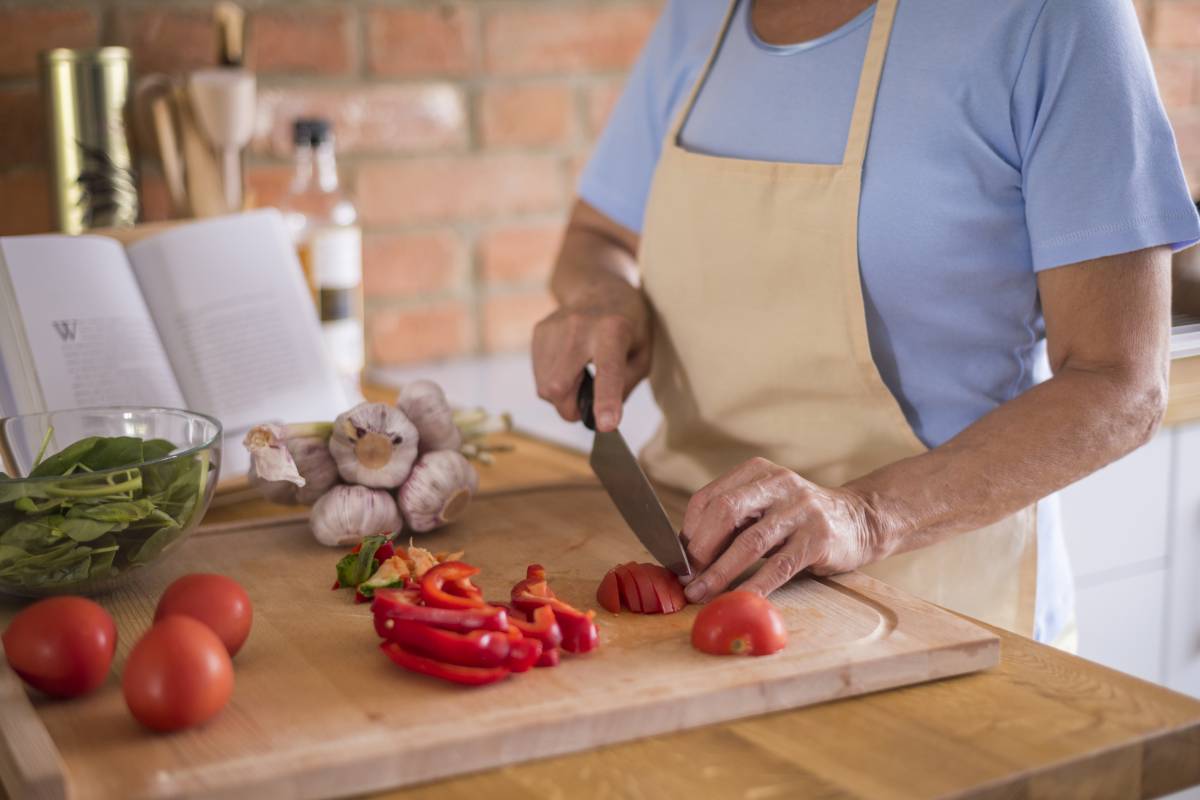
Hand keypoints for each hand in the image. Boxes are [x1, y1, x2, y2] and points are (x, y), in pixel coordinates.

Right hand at [532, 284, 651, 431]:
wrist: (598, 285)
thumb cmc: (628, 324)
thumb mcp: (643, 352)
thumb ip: (626, 385)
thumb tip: (601, 416)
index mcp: (614, 330)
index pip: (608, 371)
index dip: (606, 400)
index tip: (606, 425)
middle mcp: (580, 326)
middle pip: (559, 387)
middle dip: (570, 409)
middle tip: (586, 407)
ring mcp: (554, 327)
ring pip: (545, 388)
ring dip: (562, 397)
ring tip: (580, 378)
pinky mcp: (539, 331)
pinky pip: (539, 376)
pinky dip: (553, 382)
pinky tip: (568, 366)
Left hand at [681, 458, 884, 602]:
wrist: (858, 520)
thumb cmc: (796, 519)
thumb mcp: (763, 507)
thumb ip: (731, 522)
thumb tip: (685, 554)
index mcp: (757, 472)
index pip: (709, 498)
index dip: (689, 531)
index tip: (679, 560)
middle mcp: (778, 484)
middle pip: (725, 512)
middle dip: (700, 549)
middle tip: (687, 578)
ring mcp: (801, 509)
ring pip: (750, 542)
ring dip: (719, 572)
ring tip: (701, 593)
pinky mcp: (818, 538)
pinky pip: (779, 566)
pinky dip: (755, 585)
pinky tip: (739, 599)